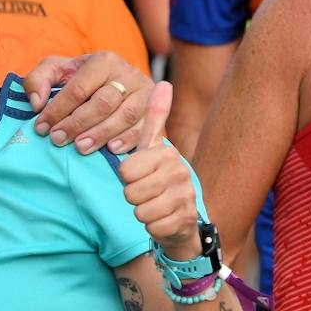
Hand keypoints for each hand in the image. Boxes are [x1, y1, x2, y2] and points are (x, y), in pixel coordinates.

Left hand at [24, 51, 153, 154]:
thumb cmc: (80, 79)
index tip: (41, 128)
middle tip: (58, 140)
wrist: (115, 83)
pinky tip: (110, 149)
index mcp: (103, 61)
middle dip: (77, 124)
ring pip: (124, 116)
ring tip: (80, 148)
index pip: (78, 88)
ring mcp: (144, 92)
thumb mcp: (57, 71)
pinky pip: (143, 127)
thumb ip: (38, 79)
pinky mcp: (154, 110)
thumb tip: (37, 103)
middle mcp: (128, 73)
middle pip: (102, 103)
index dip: (57, 110)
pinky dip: (127, 140)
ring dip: (100, 134)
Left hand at [120, 82, 200, 259]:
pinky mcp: (185, 221)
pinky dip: (153, 227)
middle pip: (131, 191)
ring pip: (140, 211)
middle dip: (133, 197)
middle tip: (147, 193)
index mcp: (168, 153)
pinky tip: (163, 220)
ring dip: (142, 213)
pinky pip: (152, 227)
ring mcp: (185, 197)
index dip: (127, 177)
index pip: (126, 169)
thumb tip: (164, 83)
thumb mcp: (153, 150)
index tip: (139, 175)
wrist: (182, 219)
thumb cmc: (159, 180)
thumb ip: (154, 119)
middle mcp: (180, 172)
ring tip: (154, 205)